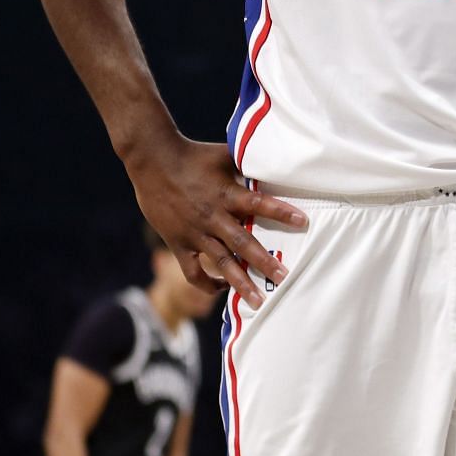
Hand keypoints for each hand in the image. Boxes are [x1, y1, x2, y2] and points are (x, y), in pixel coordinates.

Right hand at [124, 133, 304, 308]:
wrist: (152, 161)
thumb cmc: (194, 154)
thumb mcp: (225, 155)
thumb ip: (249, 163)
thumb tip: (276, 157)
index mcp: (226, 194)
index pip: (258, 203)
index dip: (280, 212)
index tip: (302, 222)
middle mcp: (212, 216)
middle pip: (242, 243)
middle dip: (264, 262)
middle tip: (284, 277)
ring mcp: (194, 233)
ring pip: (220, 263)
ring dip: (240, 282)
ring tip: (258, 301)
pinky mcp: (178, 243)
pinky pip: (193, 271)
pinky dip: (207, 283)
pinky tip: (221, 289)